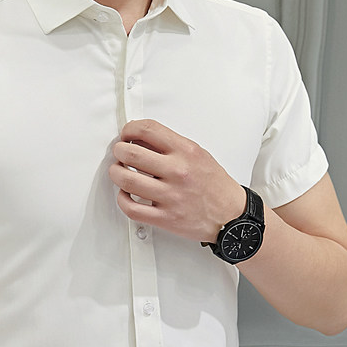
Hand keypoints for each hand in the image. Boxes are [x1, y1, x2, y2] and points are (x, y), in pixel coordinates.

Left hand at [109, 119, 246, 242]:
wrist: (231, 214)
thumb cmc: (214, 185)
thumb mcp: (198, 155)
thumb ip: (171, 146)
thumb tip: (140, 139)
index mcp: (186, 152)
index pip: (147, 130)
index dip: (129, 129)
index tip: (126, 134)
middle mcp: (177, 172)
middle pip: (130, 153)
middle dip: (118, 151)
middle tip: (119, 154)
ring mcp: (170, 196)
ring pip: (126, 180)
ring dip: (116, 174)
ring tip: (119, 172)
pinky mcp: (165, 218)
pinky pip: (131, 208)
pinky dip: (122, 199)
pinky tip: (125, 194)